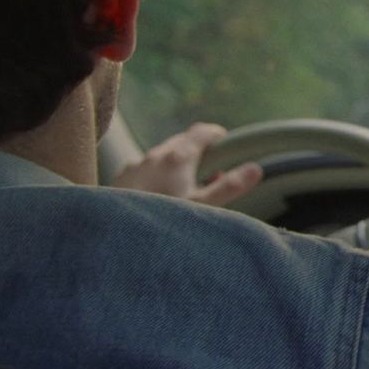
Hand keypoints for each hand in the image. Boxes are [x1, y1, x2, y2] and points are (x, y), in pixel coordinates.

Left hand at [111, 122, 261, 205]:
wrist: (113, 237)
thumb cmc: (163, 220)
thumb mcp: (203, 208)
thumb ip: (229, 187)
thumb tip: (256, 168)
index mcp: (178, 157)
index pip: (203, 131)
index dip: (218, 136)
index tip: (228, 148)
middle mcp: (155, 155)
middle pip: (182, 142)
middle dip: (199, 153)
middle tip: (211, 176)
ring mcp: (134, 166)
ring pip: (162, 157)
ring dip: (177, 166)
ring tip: (185, 192)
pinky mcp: (120, 179)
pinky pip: (144, 169)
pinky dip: (157, 176)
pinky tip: (158, 200)